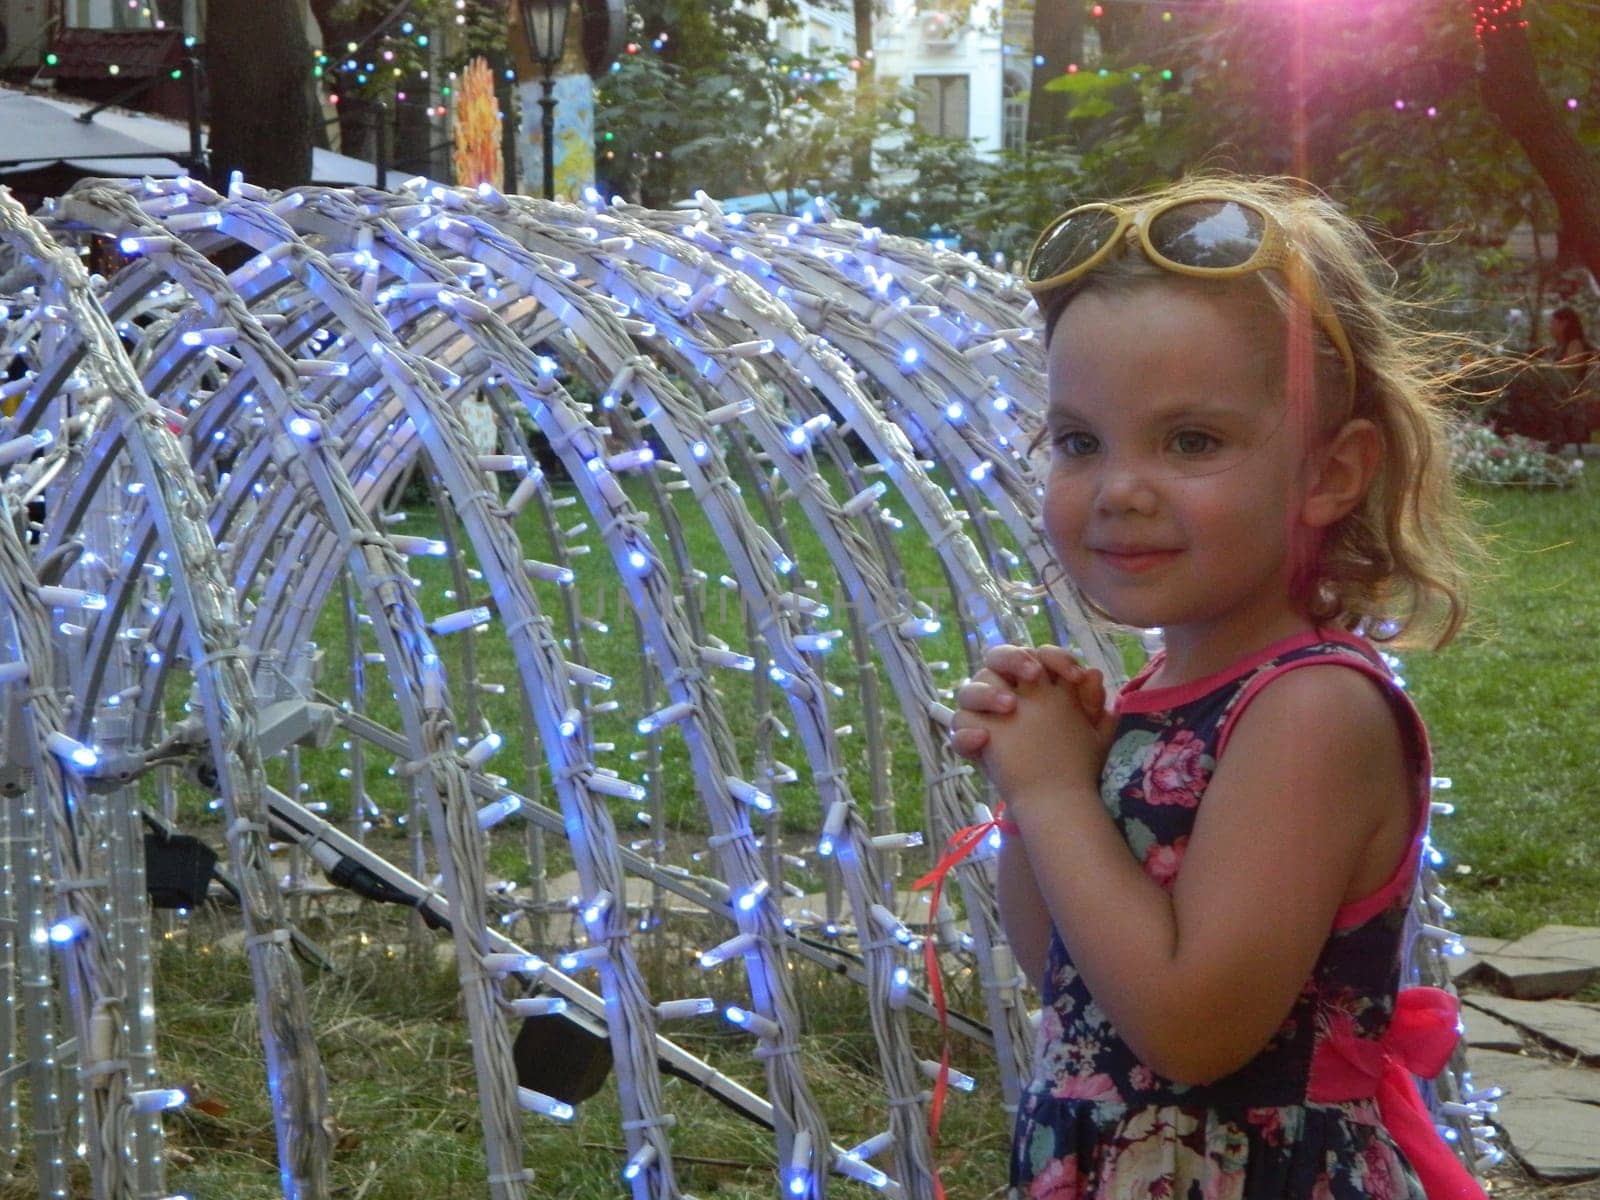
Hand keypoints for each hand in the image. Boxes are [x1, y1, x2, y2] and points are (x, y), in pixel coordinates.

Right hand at [954, 665, 1110, 817]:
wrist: (1057, 798)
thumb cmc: (1074, 758)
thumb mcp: (1093, 732)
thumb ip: (1093, 702)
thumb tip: (1093, 674)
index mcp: (1034, 683)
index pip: (1037, 655)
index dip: (1054, 658)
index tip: (1075, 676)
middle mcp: (1006, 691)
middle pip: (996, 658)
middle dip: (1013, 659)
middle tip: (1033, 675)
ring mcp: (986, 715)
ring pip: (970, 690)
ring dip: (988, 694)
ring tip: (1010, 707)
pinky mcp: (973, 741)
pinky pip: (960, 730)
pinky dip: (967, 734)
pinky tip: (984, 740)